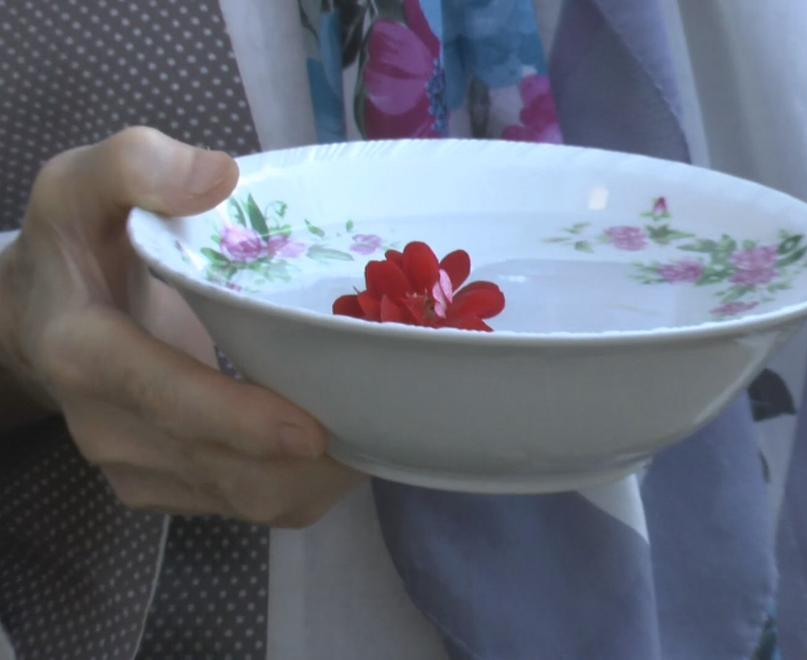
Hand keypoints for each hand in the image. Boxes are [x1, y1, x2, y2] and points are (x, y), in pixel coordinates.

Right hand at [0, 127, 361, 526]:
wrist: (43, 315)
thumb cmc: (78, 242)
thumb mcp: (84, 183)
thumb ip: (137, 166)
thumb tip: (221, 175)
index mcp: (83, 348)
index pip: (161, 394)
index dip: (236, 418)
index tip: (312, 428)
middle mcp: (106, 425)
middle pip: (221, 466)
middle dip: (306, 457)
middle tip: (385, 415)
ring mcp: (134, 467)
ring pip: (246, 499)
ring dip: (316, 476)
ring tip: (376, 426)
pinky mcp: (162, 487)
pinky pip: (247, 505)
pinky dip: (304, 482)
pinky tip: (341, 439)